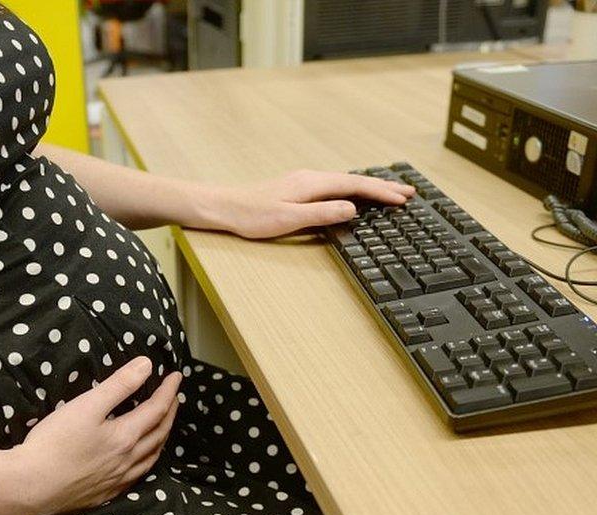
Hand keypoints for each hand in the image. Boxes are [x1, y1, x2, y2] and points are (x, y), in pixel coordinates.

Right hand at [11, 357, 181, 514]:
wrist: (29, 486)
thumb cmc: (55, 443)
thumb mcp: (87, 405)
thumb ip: (119, 385)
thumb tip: (147, 366)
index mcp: (126, 437)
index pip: (157, 409)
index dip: (168, 391)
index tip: (176, 376)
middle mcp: (127, 461)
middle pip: (159, 434)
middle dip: (170, 413)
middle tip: (174, 397)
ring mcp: (117, 481)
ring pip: (150, 458)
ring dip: (161, 438)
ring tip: (163, 426)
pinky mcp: (104, 494)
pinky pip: (136, 477)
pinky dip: (145, 462)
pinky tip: (139, 462)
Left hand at [202, 169, 415, 238]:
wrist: (224, 208)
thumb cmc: (252, 216)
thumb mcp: (290, 219)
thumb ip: (322, 213)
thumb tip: (353, 208)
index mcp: (312, 183)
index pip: (355, 185)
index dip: (381, 192)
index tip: (403, 199)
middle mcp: (310, 178)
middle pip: (354, 180)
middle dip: (382, 187)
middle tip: (409, 192)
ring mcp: (303, 181)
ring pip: (345, 182)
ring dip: (369, 187)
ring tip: (390, 193)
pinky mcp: (297, 188)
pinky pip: (334, 185)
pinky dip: (352, 189)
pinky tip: (355, 195)